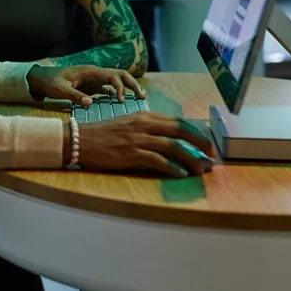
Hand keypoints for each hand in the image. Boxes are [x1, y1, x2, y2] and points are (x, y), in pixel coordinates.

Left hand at [27, 64, 143, 106]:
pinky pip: (109, 88)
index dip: (120, 87)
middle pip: (120, 74)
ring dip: (129, 87)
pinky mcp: (93, 87)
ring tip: (140, 98)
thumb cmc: (50, 82)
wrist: (41, 79)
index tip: (121, 101)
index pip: (112, 76)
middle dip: (132, 84)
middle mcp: (95, 73)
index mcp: (90, 71)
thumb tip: (91, 103)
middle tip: (142, 96)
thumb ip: (75, 96)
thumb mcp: (60, 90)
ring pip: (117, 80)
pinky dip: (119, 94)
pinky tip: (125, 103)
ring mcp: (95, 80)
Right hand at [78, 112, 216, 177]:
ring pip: (172, 146)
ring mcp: (137, 139)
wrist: (79, 140)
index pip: (176, 121)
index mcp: (143, 116)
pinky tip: (181, 174)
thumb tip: (169, 139)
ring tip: (202, 168)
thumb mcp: (127, 125)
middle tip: (211, 155)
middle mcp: (143, 124)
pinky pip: (157, 160)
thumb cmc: (103, 135)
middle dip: (199, 143)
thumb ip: (146, 129)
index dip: (195, 132)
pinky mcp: (130, 153)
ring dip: (190, 158)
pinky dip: (172, 168)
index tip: (205, 143)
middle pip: (179, 130)